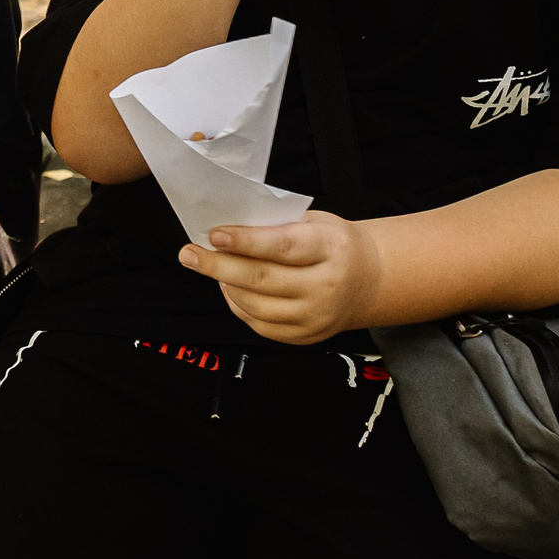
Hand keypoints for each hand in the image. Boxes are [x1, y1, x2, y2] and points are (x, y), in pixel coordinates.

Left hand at [179, 211, 382, 344]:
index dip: (246, 241)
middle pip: (262, 279)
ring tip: (209, 267)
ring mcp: (316, 316)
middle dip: (218, 266)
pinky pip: (259, 324)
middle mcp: (326, 286)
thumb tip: (228, 230)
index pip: (283, 247)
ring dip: (225, 285)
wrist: (369, 280)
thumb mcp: (315, 222)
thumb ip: (277, 226)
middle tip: (189, 254)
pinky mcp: (306, 336)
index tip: (214, 235)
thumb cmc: (333, 244)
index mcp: (331, 248)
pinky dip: (238, 305)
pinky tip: (230, 287)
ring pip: (256, 305)